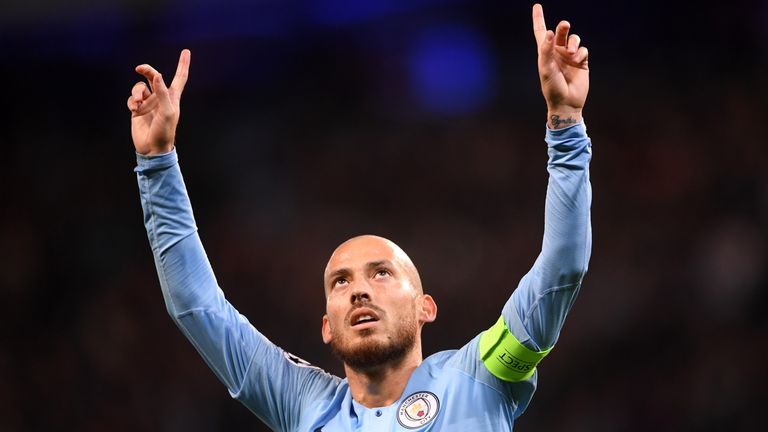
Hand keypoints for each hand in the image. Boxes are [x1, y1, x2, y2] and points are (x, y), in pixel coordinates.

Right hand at [127, 49, 190, 154]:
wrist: (152, 148)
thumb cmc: (165, 131)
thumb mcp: (167, 111)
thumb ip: (162, 93)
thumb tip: (157, 75)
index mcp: (173, 97)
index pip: (179, 77)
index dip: (183, 65)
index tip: (186, 51)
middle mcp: (160, 98)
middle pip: (154, 76)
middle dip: (146, 70)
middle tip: (139, 68)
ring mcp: (149, 103)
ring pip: (140, 87)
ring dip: (136, 92)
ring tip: (138, 103)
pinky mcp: (137, 110)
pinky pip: (131, 98)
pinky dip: (131, 101)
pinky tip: (134, 110)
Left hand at [532, 4, 588, 127]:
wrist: (566, 102)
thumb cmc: (552, 87)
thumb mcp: (545, 69)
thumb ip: (546, 50)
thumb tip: (549, 32)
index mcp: (545, 53)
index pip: (541, 32)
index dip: (539, 19)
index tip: (537, 6)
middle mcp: (557, 52)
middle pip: (561, 32)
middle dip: (563, 28)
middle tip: (565, 25)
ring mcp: (570, 56)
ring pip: (574, 39)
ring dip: (574, 43)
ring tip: (572, 54)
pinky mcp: (582, 61)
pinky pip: (584, 50)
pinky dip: (581, 53)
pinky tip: (578, 61)